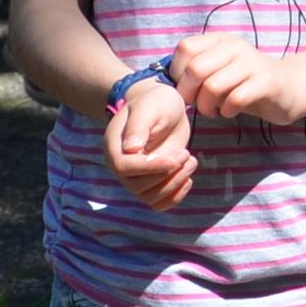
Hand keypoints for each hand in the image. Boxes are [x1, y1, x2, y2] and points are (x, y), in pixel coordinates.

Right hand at [103, 78, 197, 207]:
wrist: (164, 108)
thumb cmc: (154, 103)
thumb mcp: (149, 108)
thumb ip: (139, 126)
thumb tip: (131, 148)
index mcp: (115, 147)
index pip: (124, 167)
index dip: (149, 168)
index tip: (173, 159)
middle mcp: (122, 167)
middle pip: (137, 187)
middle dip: (166, 174)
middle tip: (186, 154)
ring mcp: (137, 177)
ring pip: (150, 198)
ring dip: (174, 184)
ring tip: (191, 161)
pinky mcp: (153, 182)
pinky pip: (159, 202)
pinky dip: (175, 196)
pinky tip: (188, 178)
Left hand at [167, 30, 305, 126]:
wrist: (290, 86)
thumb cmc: (246, 82)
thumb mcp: (221, 68)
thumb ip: (198, 70)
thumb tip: (167, 82)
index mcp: (220, 40)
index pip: (185, 48)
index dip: (177, 72)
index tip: (186, 87)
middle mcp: (235, 47)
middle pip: (196, 69)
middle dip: (189, 94)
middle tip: (196, 105)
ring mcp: (252, 63)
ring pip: (212, 86)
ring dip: (207, 106)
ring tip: (214, 110)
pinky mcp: (266, 83)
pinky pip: (235, 99)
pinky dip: (227, 111)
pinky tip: (231, 111)